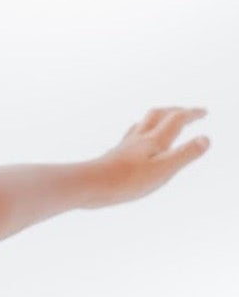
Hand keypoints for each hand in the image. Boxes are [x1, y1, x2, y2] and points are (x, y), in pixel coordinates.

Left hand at [86, 106, 210, 208]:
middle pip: (158, 115)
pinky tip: (136, 141)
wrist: (89, 185)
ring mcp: (125, 146)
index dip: (191, 114)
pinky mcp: (116, 155)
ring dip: (157, 118)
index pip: (176, 119)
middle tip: (188, 112)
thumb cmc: (127, 180)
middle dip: (175, 111)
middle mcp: (139, 138)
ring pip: (143, 124)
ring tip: (164, 120)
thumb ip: (185, 154)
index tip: (203, 112)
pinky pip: (131, 136)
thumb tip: (206, 139)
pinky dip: (141, 131)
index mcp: (154, 140)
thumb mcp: (163, 169)